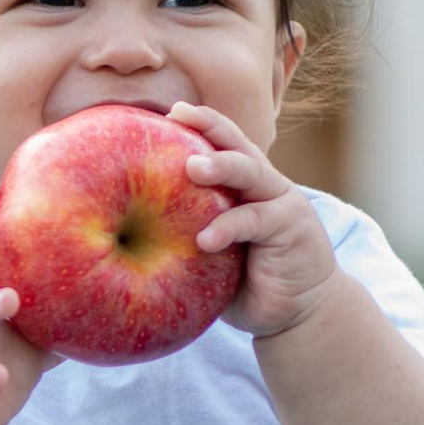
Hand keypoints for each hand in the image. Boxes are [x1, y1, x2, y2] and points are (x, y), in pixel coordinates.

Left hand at [168, 102, 341, 338]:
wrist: (300, 312)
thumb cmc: (246, 281)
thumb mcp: (212, 252)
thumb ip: (186, 233)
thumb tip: (123, 230)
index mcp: (244, 185)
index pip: (224, 143)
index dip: (201, 123)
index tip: (169, 112)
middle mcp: (265, 186)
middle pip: (239, 146)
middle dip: (209, 128)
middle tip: (176, 118)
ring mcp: (282, 204)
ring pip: (252, 174)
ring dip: (222, 166)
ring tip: (192, 168)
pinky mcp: (292, 229)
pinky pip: (257, 221)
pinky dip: (229, 227)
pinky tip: (204, 240)